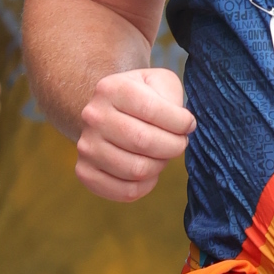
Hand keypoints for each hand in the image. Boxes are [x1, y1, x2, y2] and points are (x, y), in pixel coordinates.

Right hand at [76, 66, 193, 201]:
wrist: (107, 113)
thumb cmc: (142, 98)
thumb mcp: (158, 82)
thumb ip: (172, 96)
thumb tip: (183, 125)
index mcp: (111, 89)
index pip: (152, 110)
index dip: (180, 123)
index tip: (188, 125)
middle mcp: (93, 116)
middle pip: (144, 142)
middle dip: (174, 146)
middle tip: (179, 142)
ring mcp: (86, 146)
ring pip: (137, 169)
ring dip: (160, 165)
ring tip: (162, 154)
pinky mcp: (85, 172)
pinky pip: (126, 191)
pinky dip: (146, 186)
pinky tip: (150, 172)